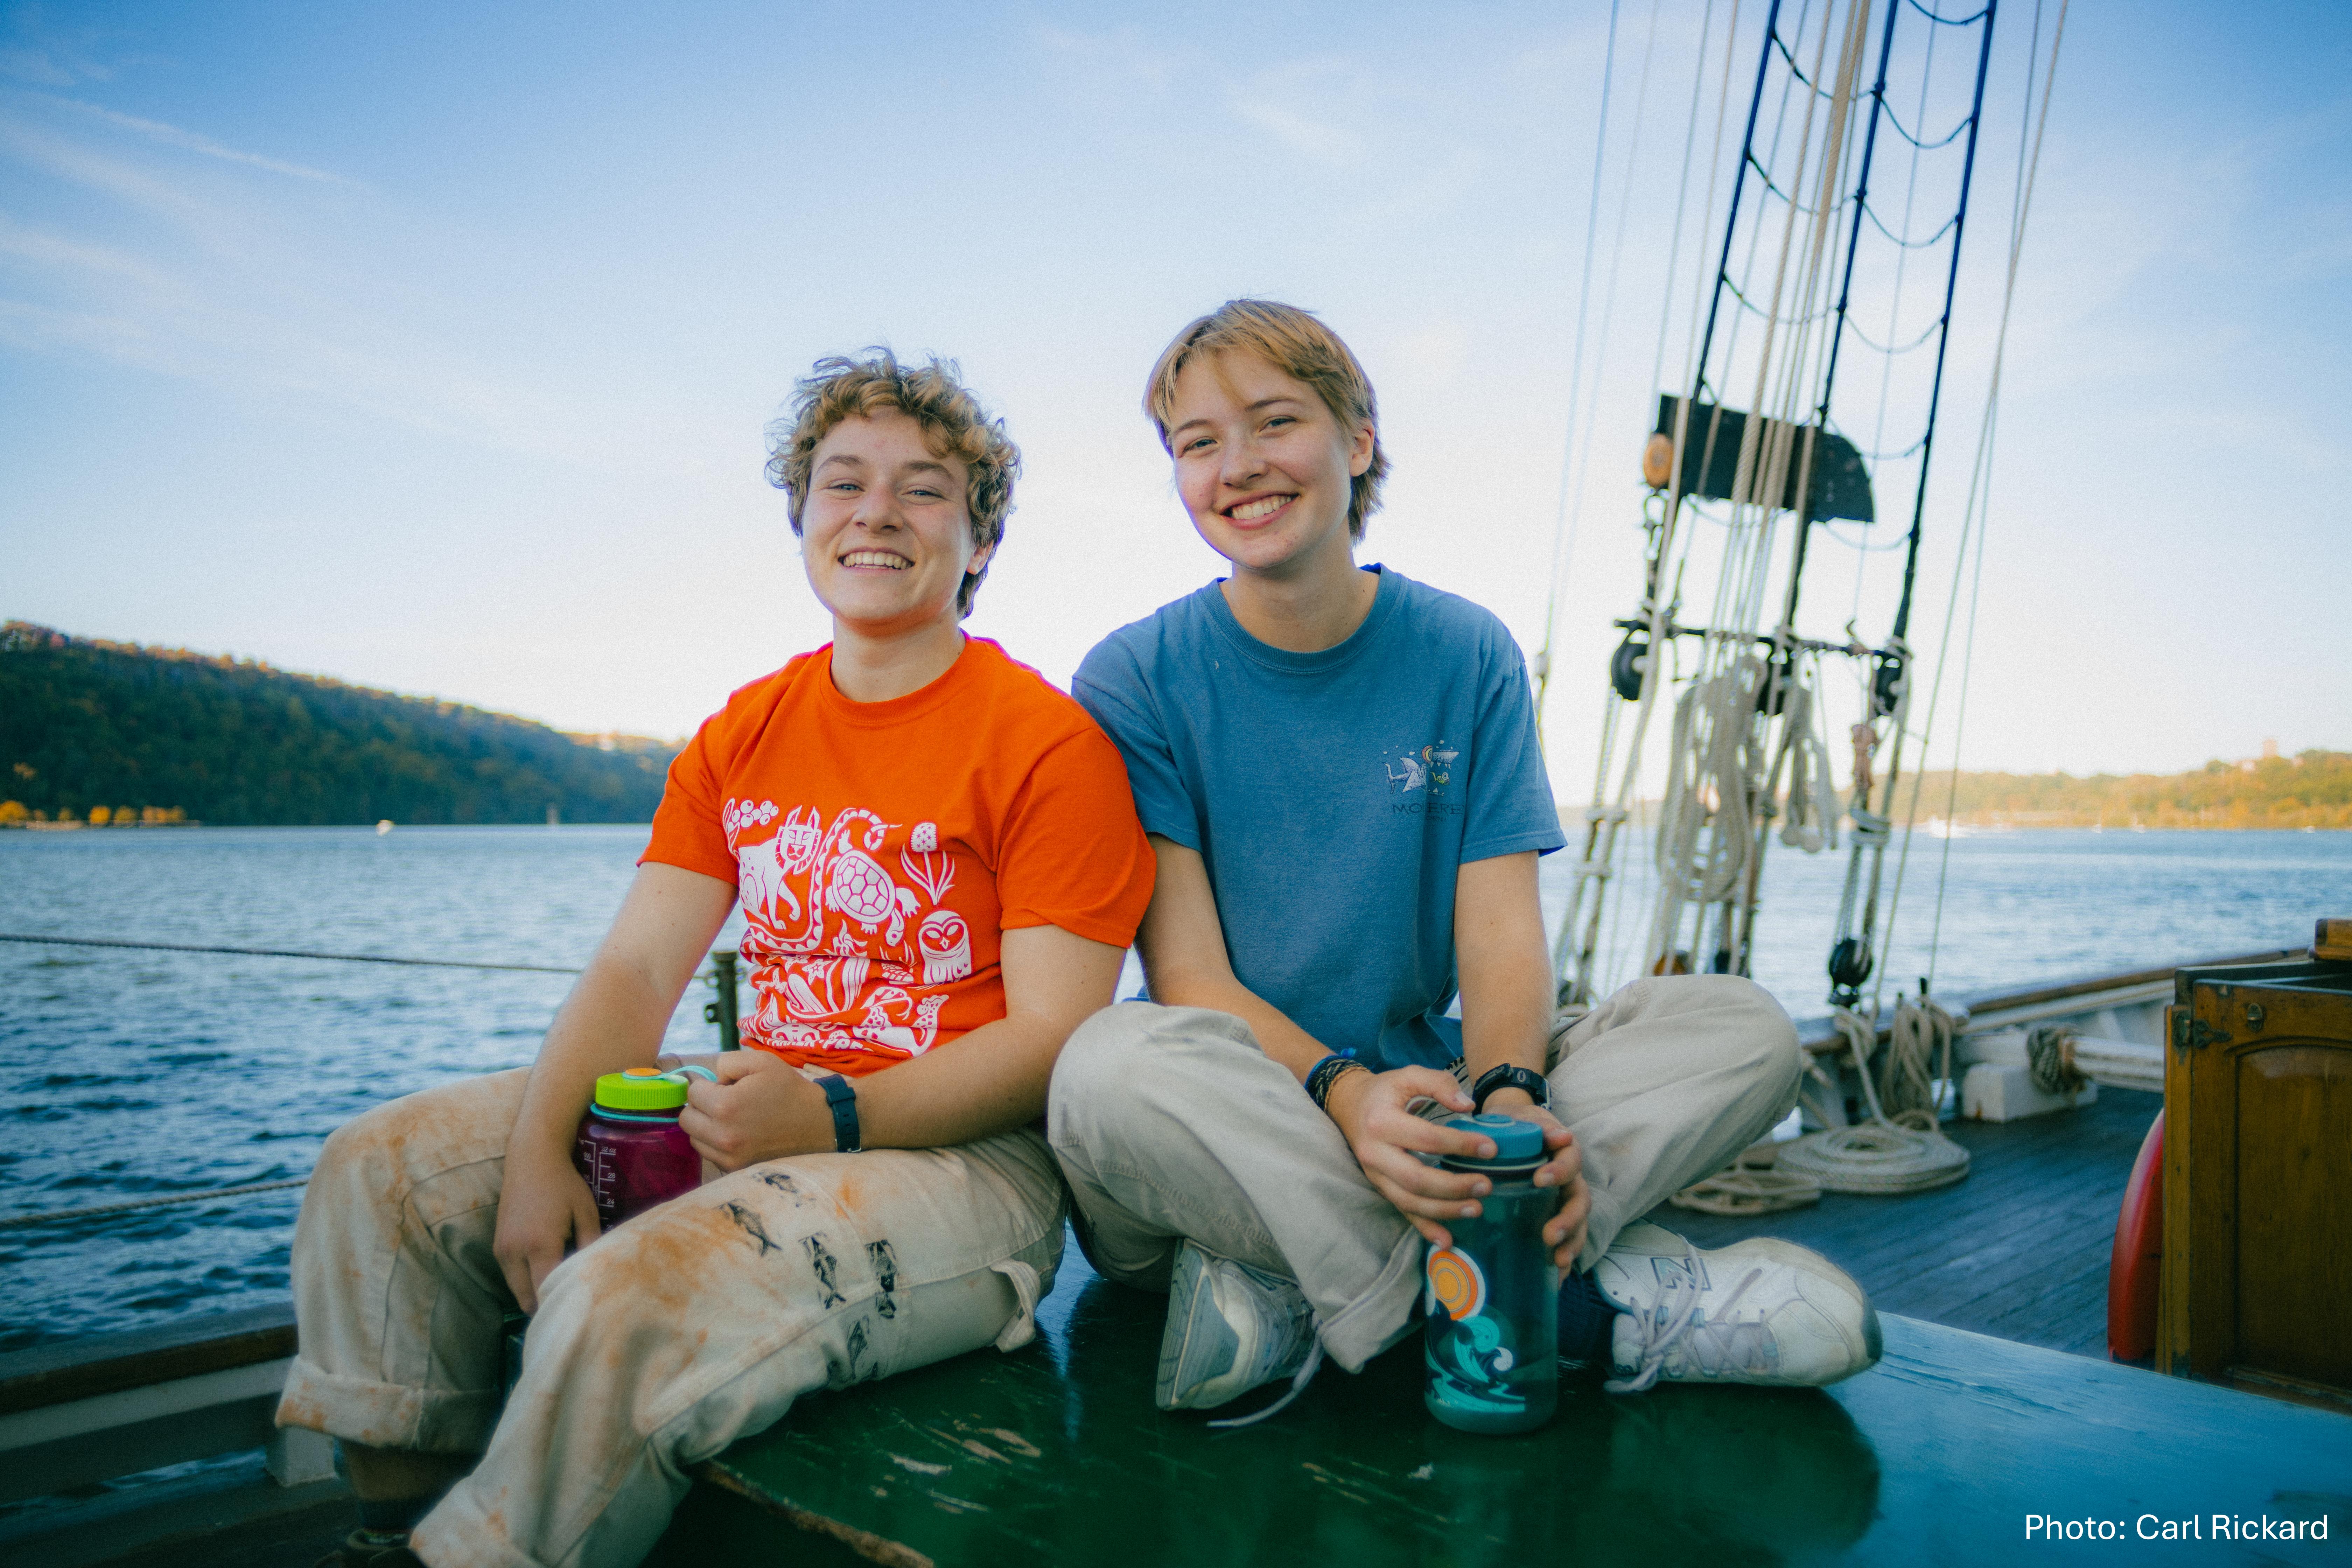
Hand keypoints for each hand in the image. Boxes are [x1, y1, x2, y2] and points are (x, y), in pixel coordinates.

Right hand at [493, 1139, 600, 1313]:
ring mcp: (502, 1250)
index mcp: (540, 1245)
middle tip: (569, 1306)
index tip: (577, 1314)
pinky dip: (526, 1281)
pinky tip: (546, 1272)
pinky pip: (511, 1276)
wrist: (531, 1159)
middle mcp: (515, 1252)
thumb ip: (591, 1246)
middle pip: (527, 1298)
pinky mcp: (497, 1246)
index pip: (546, 1291)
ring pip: (517, 1290)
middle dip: (546, 1305)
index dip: (560, 1305)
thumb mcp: (586, 1213)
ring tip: (559, 1290)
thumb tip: (596, 1276)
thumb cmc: (564, 1184)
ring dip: (534, 1294)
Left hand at [679, 1050, 831, 1169]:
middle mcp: (722, 1135)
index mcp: (726, 1106)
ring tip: (732, 1119)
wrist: (818, 1124)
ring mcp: (728, 1156)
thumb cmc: (789, 1090)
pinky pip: (709, 1154)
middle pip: (687, 1119)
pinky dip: (716, 1143)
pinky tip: (737, 1134)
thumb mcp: (761, 1061)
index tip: (727, 1086)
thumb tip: (711, 1080)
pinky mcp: (735, 1168)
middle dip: (702, 1106)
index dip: (709, 1085)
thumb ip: (727, 1062)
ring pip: (694, 1139)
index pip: (693, 1092)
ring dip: (706, 1126)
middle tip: (725, 1101)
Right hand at [1324, 1065, 1503, 1248]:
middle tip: (1486, 1185)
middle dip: (1454, 1187)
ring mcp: (1375, 1175)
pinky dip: (1425, 1229)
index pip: (1426, 1138)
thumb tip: (1468, 1106)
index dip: (1460, 1145)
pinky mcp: (1380, 1187)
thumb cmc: (1384, 1091)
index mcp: (1382, 1122)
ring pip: (1410, 1202)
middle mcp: (1375, 1153)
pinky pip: (1403, 1211)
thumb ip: (1438, 1084)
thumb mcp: (1407, 1075)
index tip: (1490, 1148)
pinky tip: (1447, 1241)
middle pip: (1416, 1179)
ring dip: (1445, 1210)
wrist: (1348, 1105)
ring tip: (1477, 1208)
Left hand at [1479, 1090, 1590, 1268]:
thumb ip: (1536, 1125)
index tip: (1540, 1179)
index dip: (1560, 1171)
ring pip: (1578, 1222)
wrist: (1515, 1124)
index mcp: (1563, 1152)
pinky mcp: (1556, 1213)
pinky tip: (1557, 1278)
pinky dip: (1564, 1257)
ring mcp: (1565, 1198)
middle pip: (1580, 1200)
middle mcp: (1570, 1178)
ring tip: (1559, 1261)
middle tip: (1549, 1235)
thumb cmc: (1518, 1123)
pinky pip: (1567, 1237)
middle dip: (1568, 1220)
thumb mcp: (1523, 1117)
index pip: (1570, 1161)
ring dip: (1571, 1242)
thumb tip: (1560, 1136)